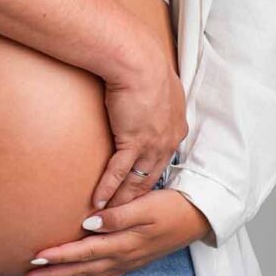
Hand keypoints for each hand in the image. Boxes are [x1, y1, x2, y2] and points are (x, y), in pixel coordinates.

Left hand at [19, 189, 210, 275]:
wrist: (196, 218)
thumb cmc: (169, 207)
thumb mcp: (145, 206)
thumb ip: (118, 215)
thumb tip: (89, 223)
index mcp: (123, 244)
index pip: (83, 252)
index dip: (58, 256)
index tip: (35, 258)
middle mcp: (121, 258)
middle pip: (80, 270)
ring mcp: (125, 264)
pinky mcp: (129, 263)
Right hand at [93, 34, 189, 210]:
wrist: (136, 60)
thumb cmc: (143, 64)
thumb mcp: (158, 83)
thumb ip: (155, 97)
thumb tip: (146, 95)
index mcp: (176, 126)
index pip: (163, 160)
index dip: (152, 177)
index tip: (142, 190)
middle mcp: (168, 140)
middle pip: (152, 177)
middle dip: (139, 198)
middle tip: (128, 215)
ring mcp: (152, 144)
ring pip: (137, 181)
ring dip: (123, 200)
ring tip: (111, 215)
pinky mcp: (132, 142)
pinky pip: (119, 172)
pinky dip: (109, 189)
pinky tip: (98, 202)